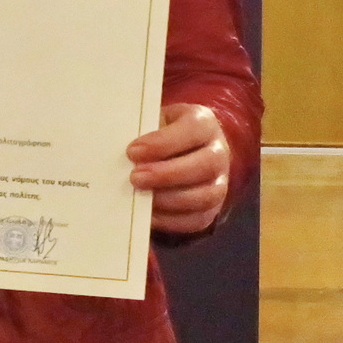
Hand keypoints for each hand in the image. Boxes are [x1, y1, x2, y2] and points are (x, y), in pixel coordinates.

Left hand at [126, 103, 231, 236]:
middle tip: (135, 177)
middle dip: (166, 174)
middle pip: (204, 165)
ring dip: (169, 200)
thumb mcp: (154, 122)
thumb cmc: (163, 134)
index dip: (163, 142)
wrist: (183, 151)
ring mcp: (219, 183)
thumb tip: (122, 154)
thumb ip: (142, 133)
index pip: (193, 129)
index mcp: (204, 123)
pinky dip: (172, 220)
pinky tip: (149, 215)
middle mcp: (218, 153)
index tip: (133, 151)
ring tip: (141, 197)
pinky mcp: (212, 208)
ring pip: (204, 197)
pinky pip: (197, 220)